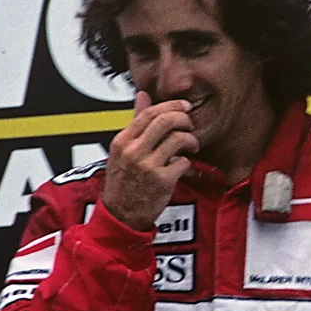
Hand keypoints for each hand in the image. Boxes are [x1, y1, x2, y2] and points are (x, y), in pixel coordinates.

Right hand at [101, 90, 197, 231]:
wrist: (120, 215)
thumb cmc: (123, 181)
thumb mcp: (122, 150)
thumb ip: (136, 122)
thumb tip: (143, 95)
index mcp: (122, 141)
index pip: (149, 113)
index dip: (172, 106)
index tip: (185, 106)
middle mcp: (133, 152)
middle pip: (166, 121)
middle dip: (184, 119)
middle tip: (190, 126)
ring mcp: (147, 166)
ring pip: (178, 139)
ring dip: (190, 140)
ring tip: (190, 147)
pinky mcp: (161, 181)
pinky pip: (184, 162)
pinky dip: (188, 163)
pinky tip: (184, 167)